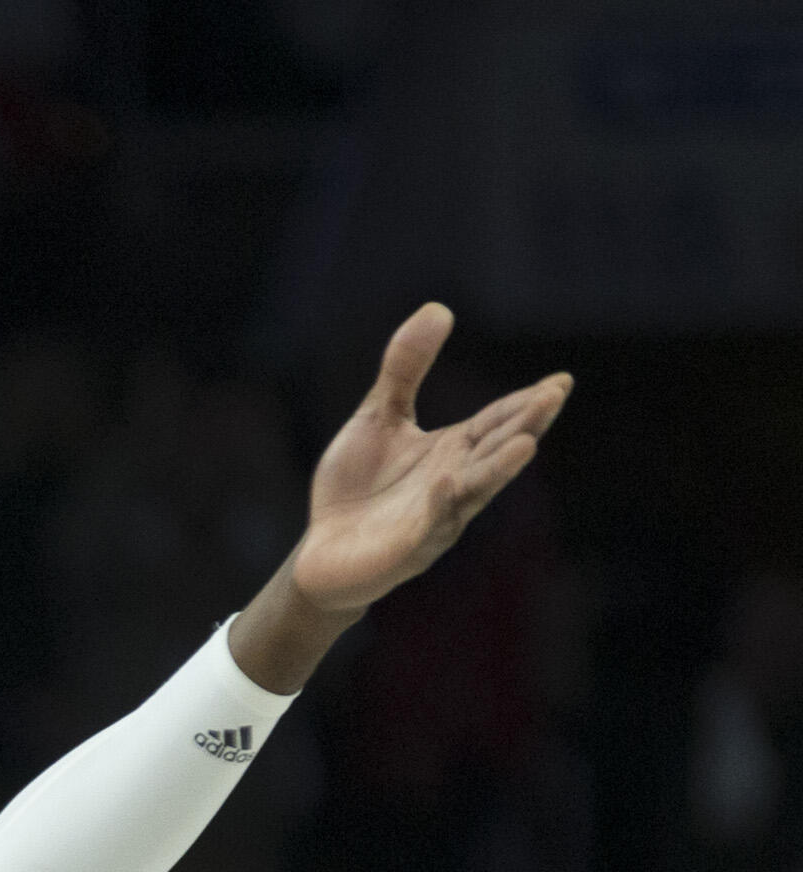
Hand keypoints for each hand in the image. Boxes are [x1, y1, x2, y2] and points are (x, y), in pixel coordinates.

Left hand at [291, 303, 571, 614]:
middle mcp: (454, 483)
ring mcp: (434, 519)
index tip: (560, 381)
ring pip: (472, 491)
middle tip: (553, 396)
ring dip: (498, 469)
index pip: (497, 422)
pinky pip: (426, 527)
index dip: (527, 403)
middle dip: (525, 425)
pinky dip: (438, 506)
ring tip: (525, 443)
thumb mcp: (378, 418)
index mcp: (453, 451)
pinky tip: (446, 482)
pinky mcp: (406, 550)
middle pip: (495, 451)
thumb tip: (439, 308)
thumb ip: (405, 370)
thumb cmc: (356, 489)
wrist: (320, 555)